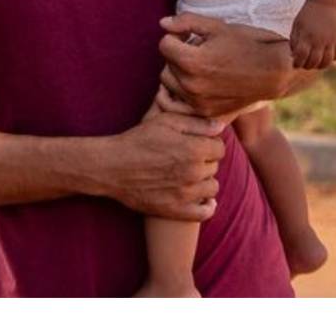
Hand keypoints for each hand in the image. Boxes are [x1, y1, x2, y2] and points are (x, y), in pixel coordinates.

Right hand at [99, 104, 224, 221]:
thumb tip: (221, 128)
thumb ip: (197, 124)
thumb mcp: (166, 121)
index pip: (220, 148)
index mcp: (193, 149)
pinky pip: (204, 213)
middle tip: (189, 157)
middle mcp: (193, 173)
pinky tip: (202, 199)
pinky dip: (207, 207)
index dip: (210, 143)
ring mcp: (185, 195)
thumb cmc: (139, 139)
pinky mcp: (175, 211)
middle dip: (206, 161)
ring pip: (212, 188)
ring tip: (191, 175)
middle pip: (215, 167)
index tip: (199, 143)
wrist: (113, 167)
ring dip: (205, 181)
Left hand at [158, 12, 293, 120]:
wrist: (273, 72)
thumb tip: (162, 24)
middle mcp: (192, 86)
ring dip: (179, 73)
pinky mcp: (207, 113)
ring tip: (200, 65)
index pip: (164, 44)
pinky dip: (187, 91)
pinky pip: (183, 102)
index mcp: (193, 61)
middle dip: (176, 54)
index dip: (176, 35)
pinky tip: (202, 81)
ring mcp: (199, 103)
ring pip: (171, 85)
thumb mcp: (216, 26)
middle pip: (165, 66)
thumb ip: (186, 22)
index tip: (191, 35)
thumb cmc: (246, 44)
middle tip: (197, 49)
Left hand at [290, 1, 335, 70]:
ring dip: (321, 65)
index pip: (301, 56)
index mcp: (306, 35)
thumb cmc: (307, 14)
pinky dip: (333, 58)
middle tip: (305, 63)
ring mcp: (330, 39)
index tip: (295, 63)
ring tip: (317, 61)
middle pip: (314, 61)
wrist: (324, 0)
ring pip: (327, 61)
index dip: (297, 62)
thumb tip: (293, 57)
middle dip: (308, 66)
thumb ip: (294, 41)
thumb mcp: (297, 25)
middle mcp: (319, 39)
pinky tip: (327, 54)